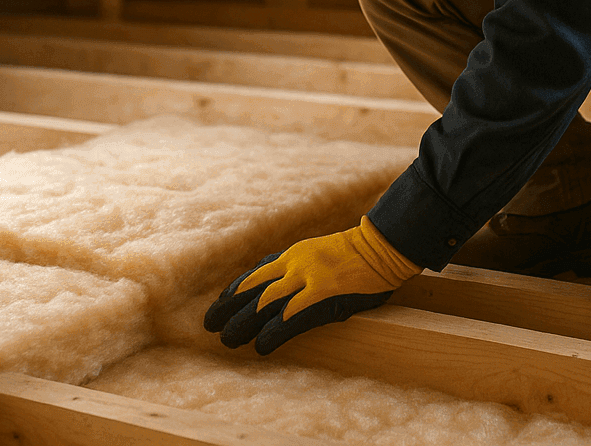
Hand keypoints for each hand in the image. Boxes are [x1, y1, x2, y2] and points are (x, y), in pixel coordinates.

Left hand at [204, 217, 419, 354]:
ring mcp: (307, 278)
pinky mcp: (322, 293)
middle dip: (229, 308)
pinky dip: (273, 332)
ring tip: (227, 340)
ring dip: (243, 323)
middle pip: (252, 288)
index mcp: (293, 255)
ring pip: (264, 303)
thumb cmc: (357, 253)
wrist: (381, 244)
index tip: (220, 303)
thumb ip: (301, 268)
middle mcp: (294, 264)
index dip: (234, 290)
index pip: (254, 273)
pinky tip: (261, 346)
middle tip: (210, 325)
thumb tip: (286, 285)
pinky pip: (291, 316)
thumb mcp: (321, 253)